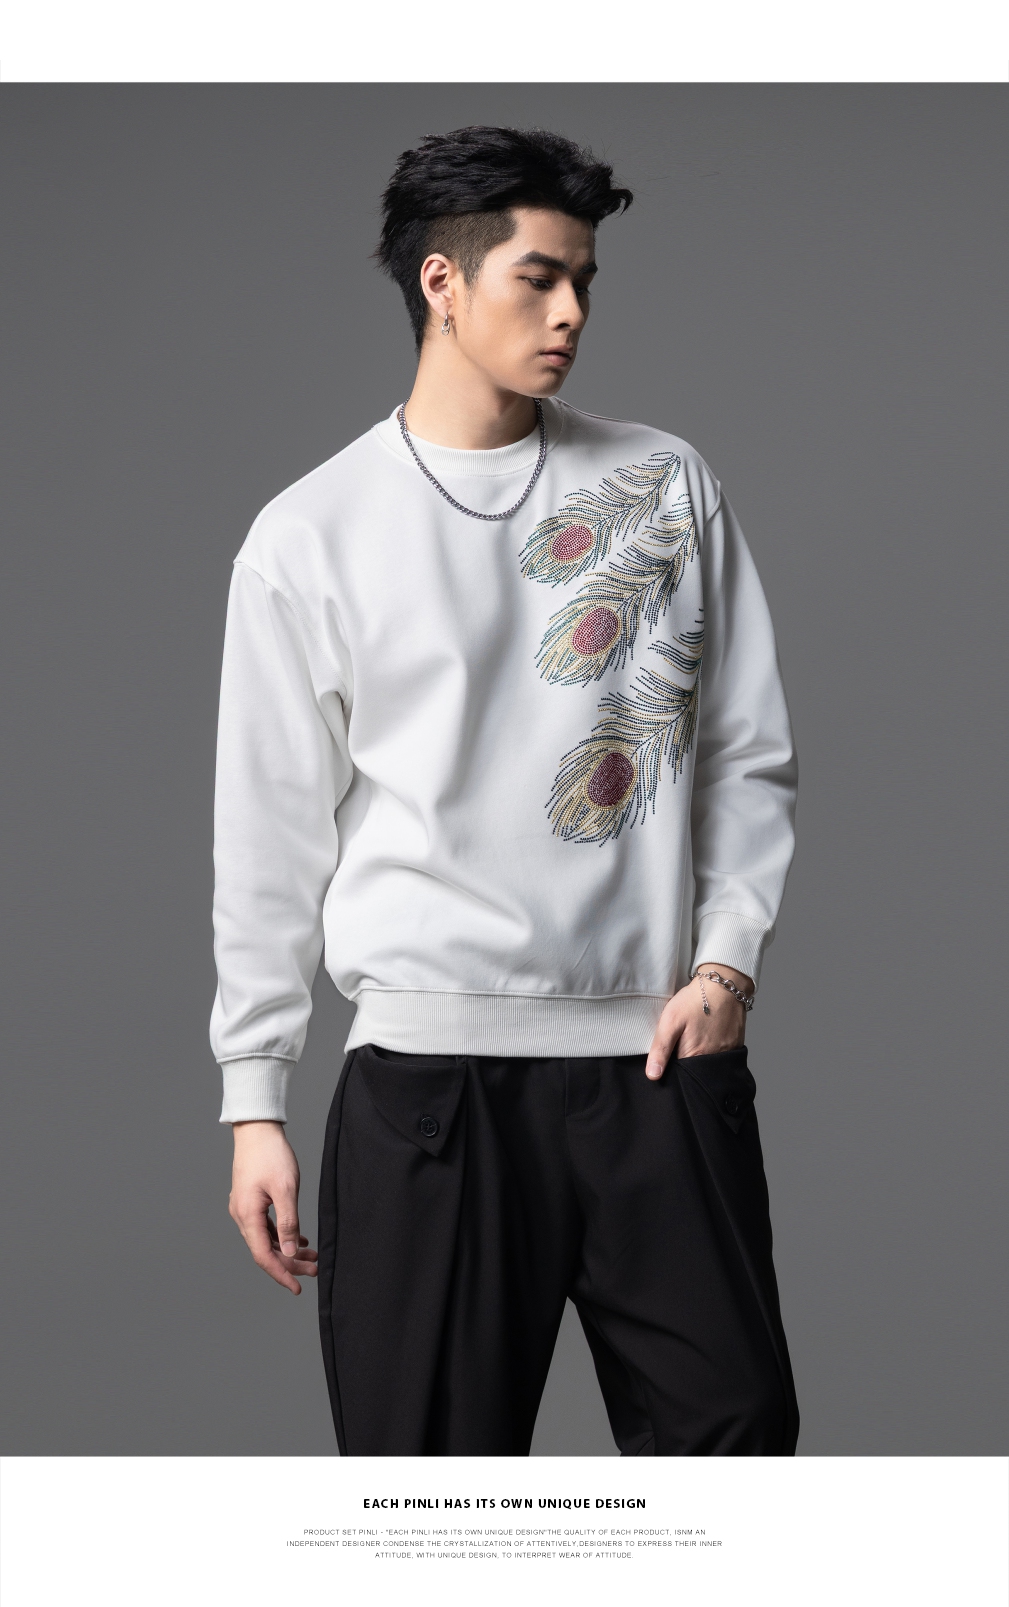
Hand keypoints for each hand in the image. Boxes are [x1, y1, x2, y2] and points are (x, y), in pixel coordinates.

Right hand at [229, 1120, 317, 1293]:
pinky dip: (282, 1236)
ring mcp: (245, 1208)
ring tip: (312, 1256)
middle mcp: (242, 1216)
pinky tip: (299, 1238)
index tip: (298, 1287)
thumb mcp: (285, 1189)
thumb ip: (288, 1222)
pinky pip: (265, 1227)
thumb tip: (289, 1252)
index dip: (281, 1274)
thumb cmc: (271, 1154)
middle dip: (290, 1263)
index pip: (263, 1256)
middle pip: (265, 1250)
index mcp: (247, 1215)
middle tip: (315, 1270)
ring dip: (287, 1250)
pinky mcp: (250, 1201)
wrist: (257, 1129)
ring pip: (266, 1239)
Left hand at [645, 963, 752, 1079]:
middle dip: (686, 1059)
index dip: (672, 1065)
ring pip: (708, 1062)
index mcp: (695, 1057)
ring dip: (700, 1052)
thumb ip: (661, 1049)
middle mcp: (713, 1061)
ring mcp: (727, 1053)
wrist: (724, 984)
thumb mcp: (670, 1021)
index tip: (671, 1051)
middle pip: (695, 1069)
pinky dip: (714, 1047)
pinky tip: (709, 1033)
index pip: (680, 1075)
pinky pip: (721, 1055)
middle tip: (684, 1037)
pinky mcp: (736, 1046)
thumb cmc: (695, 1001)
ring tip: (696, 1033)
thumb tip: (653, 1076)